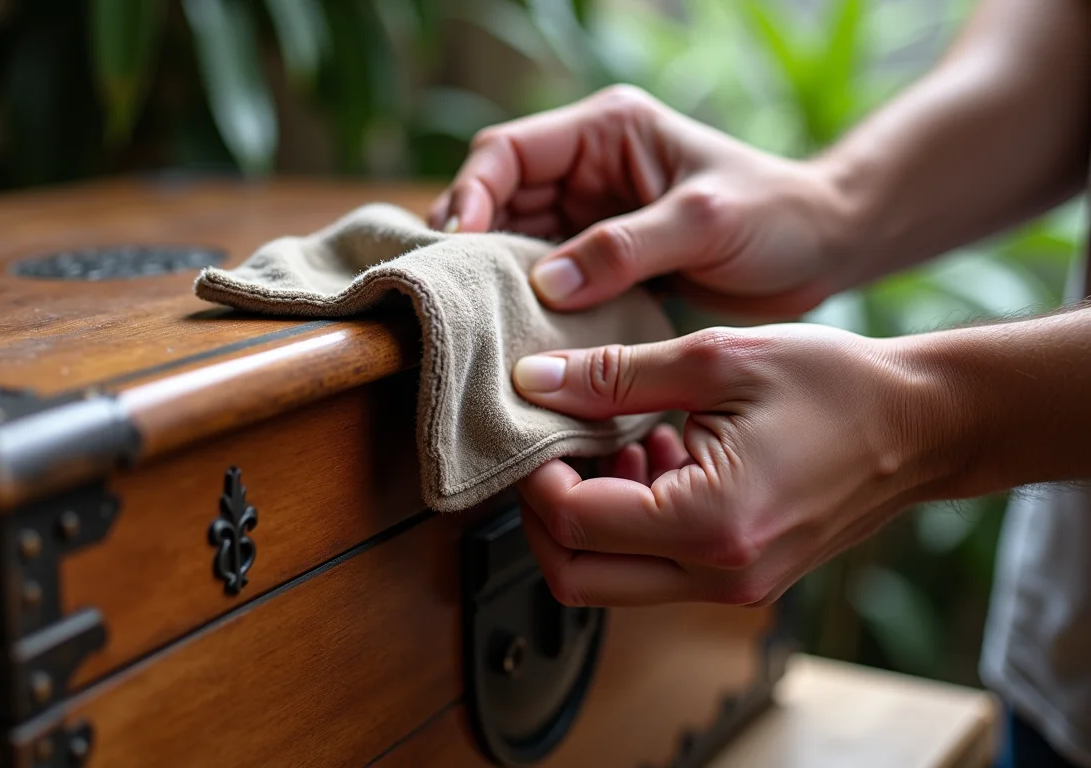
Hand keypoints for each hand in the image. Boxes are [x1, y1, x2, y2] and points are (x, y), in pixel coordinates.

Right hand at [429, 85, 848, 317]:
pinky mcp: (603, 261)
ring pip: (515, 242)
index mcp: (606, 131)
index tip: (462, 244)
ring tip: (474, 318)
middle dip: (472, 242)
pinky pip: (547, 279)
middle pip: (499, 198)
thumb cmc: (776, 217)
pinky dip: (528, 302)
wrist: (824, 251)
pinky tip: (516, 332)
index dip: (474, 193)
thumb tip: (545, 283)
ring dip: (495, 276)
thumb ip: (625, 248)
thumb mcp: (703, 222)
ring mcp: (591, 217)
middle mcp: (587, 170)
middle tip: (453, 292)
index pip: (510, 151)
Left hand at [509, 323, 948, 606]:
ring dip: (588, 516)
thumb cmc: (837, 384)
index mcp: (708, 523)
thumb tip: (533, 381)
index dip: (536, 473)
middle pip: (576, 577)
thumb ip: (613, 375)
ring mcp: (731, 588)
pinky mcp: (740, 579)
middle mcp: (717, 576)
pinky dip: (629, 522)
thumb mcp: (717, 360)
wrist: (924, 424)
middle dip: (545, 512)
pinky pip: (654, 569)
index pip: (574, 522)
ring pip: (609, 579)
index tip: (541, 422)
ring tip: (616, 439)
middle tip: (556, 445)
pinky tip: (652, 455)